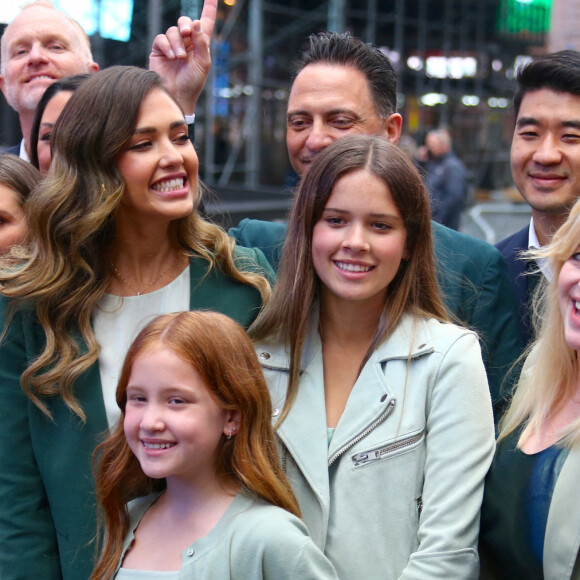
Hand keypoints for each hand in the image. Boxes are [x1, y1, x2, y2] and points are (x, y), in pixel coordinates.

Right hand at [149, 0, 216, 114]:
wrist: (177, 95)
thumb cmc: (193, 83)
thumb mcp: (203, 63)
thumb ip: (201, 43)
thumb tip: (196, 22)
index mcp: (201, 44)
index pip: (206, 22)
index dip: (209, 7)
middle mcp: (187, 42)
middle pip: (185, 22)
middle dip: (185, 25)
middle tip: (187, 33)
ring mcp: (173, 45)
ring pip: (173, 31)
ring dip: (177, 43)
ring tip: (179, 58)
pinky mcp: (160, 50)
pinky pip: (161, 38)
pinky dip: (167, 46)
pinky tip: (171, 57)